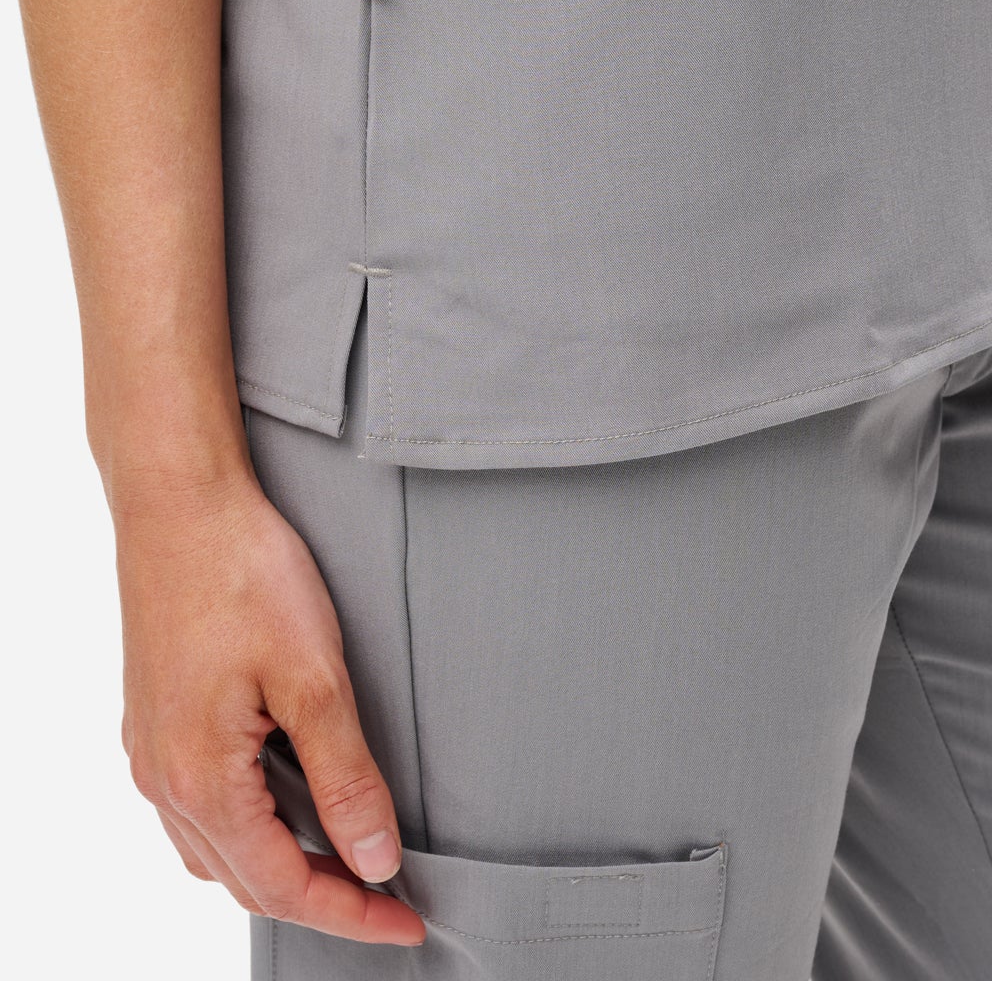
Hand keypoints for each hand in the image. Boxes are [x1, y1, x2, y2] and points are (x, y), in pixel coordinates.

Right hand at [113, 467, 424, 944]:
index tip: (407, 922)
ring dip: (280, 867)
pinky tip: (287, 801)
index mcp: (200, 780)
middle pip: (246, 880)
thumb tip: (375, 860)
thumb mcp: (314, 675)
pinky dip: (248, 827)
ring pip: (216, 850)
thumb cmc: (242, 572)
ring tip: (347, 858)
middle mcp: (163, 779)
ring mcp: (152, 749)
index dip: (351, 913)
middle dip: (321, 898)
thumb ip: (345, 777)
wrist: (179, 500)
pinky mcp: (155, 718)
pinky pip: (198, 808)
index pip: (282, 886)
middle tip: (391, 897)